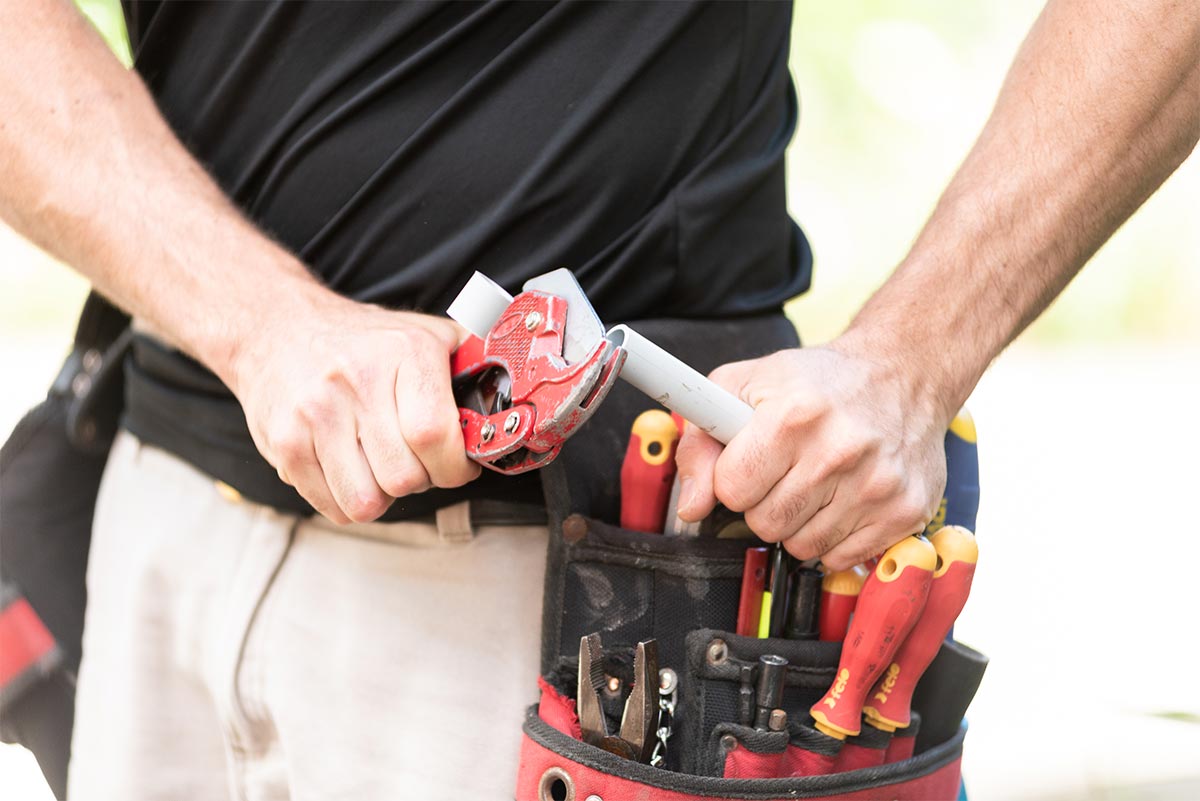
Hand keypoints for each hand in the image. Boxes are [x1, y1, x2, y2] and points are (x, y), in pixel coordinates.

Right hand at [227, 286, 479, 523]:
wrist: (277, 327)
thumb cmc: (365, 340)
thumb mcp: (426, 334)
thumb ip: (476, 364)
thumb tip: (522, 399)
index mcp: (403, 353)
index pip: (434, 434)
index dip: (455, 466)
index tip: (458, 465)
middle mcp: (354, 381)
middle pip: (403, 477)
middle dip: (421, 481)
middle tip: (417, 462)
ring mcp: (313, 414)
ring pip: (366, 502)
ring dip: (384, 497)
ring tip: (382, 466)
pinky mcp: (283, 443)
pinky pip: (332, 507)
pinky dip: (349, 502)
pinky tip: (352, 470)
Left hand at [673, 340, 950, 569]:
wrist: (901, 373)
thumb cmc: (817, 381)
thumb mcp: (742, 386)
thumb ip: (700, 444)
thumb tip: (691, 507)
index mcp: (792, 416)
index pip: (732, 490)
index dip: (733, 479)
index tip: (751, 461)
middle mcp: (839, 451)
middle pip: (765, 523)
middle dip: (764, 502)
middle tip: (786, 470)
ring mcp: (876, 484)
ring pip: (802, 546)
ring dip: (799, 522)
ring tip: (816, 481)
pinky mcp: (905, 511)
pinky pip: (840, 557)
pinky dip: (833, 537)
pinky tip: (842, 499)